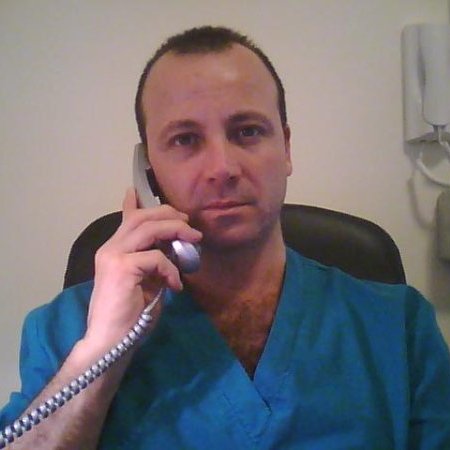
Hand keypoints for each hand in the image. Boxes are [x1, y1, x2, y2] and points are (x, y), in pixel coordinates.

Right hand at [83, 188, 201, 350]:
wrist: (110, 342)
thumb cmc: (128, 316)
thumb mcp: (146, 283)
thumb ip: (153, 263)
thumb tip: (172, 248)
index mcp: (114, 251)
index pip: (125, 220)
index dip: (133, 204)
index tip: (135, 191)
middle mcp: (110, 248)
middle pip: (142, 218)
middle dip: (169, 214)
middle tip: (189, 222)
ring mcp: (113, 256)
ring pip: (149, 229)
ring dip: (176, 230)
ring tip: (194, 238)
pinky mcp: (122, 268)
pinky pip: (156, 258)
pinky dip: (171, 269)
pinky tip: (176, 285)